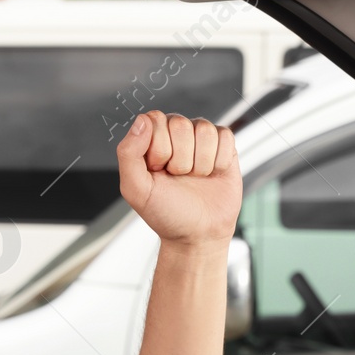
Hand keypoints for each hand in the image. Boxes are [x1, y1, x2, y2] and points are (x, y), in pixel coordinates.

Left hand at [116, 111, 241, 247]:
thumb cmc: (166, 213)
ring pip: (205, 130)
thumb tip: (142, 121)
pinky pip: (225, 136)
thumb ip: (128, 153)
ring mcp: (200, 139)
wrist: (198, 234)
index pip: (155, 120)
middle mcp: (176, 134)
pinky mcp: (224, 146)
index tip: (158, 171)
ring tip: (195, 177)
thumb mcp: (136, 190)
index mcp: (151, 138)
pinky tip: (212, 174)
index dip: (158, 148)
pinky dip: (219, 162)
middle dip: (180, 159)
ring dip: (200, 162)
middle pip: (181, 124)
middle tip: (178, 177)